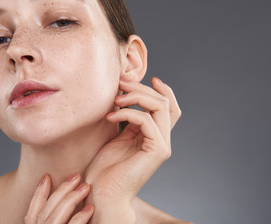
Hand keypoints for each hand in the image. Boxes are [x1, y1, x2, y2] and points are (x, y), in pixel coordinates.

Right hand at [25, 174, 93, 223]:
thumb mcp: (61, 220)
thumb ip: (60, 216)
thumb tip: (68, 196)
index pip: (32, 214)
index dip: (38, 194)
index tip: (46, 176)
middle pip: (45, 212)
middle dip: (60, 191)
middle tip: (76, 176)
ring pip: (53, 218)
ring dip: (71, 199)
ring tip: (86, 187)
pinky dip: (79, 217)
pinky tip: (90, 208)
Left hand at [84, 77, 180, 222]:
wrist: (101, 194)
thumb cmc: (105, 169)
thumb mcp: (118, 136)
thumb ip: (129, 119)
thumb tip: (127, 95)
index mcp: (155, 136)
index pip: (169, 108)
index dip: (163, 90)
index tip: (149, 77)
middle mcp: (162, 140)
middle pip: (164, 103)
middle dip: (141, 88)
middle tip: (121, 82)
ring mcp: (162, 146)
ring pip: (160, 107)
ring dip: (136, 96)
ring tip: (115, 98)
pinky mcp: (156, 151)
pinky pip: (146, 120)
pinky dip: (128, 113)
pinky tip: (110, 117)